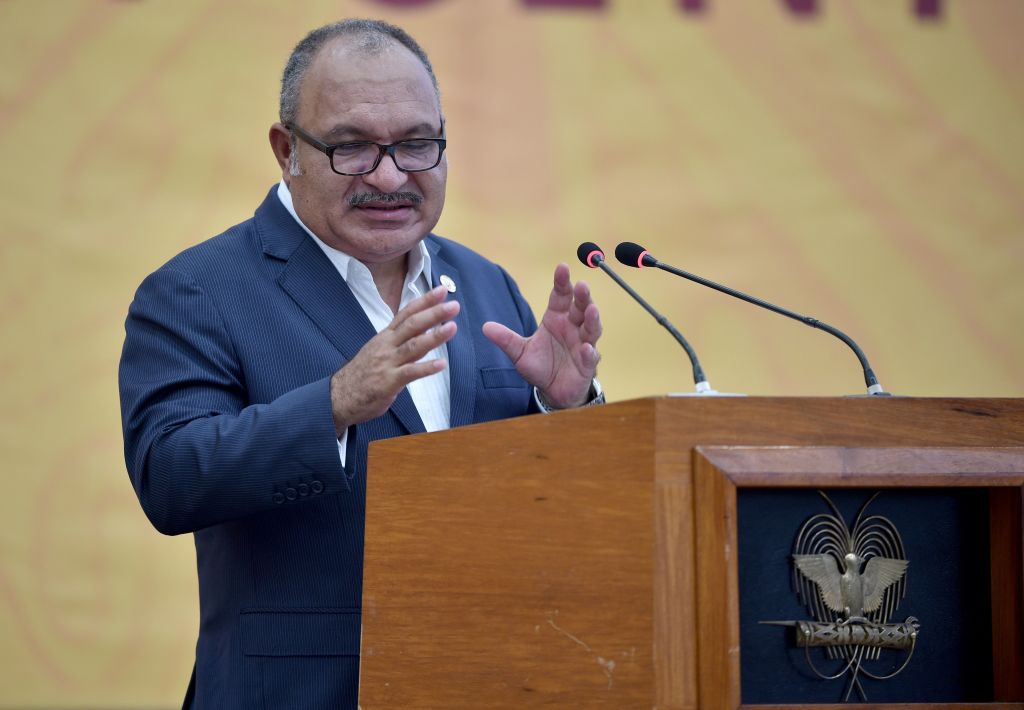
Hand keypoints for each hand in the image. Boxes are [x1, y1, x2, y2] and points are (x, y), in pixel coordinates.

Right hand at [330, 286, 457, 434]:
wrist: (338, 397)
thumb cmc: (362, 374)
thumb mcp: (379, 350)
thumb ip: (399, 341)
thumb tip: (421, 332)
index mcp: (385, 336)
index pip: (406, 313)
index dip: (425, 301)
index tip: (442, 290)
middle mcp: (387, 345)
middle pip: (412, 325)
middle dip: (434, 313)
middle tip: (453, 305)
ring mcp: (387, 362)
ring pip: (413, 346)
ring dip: (434, 336)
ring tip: (452, 327)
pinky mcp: (388, 381)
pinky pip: (410, 373)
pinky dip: (426, 368)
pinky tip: (442, 364)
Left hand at [483, 263, 601, 408]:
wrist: (552, 391)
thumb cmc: (540, 366)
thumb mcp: (519, 352)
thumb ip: (506, 339)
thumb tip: (485, 327)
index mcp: (556, 318)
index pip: (561, 295)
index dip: (562, 282)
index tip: (563, 267)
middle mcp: (573, 327)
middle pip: (580, 307)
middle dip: (583, 296)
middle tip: (582, 285)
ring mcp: (583, 344)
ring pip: (592, 328)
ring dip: (592, 318)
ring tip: (591, 310)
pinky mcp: (587, 364)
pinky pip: (591, 356)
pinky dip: (590, 352)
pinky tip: (587, 349)